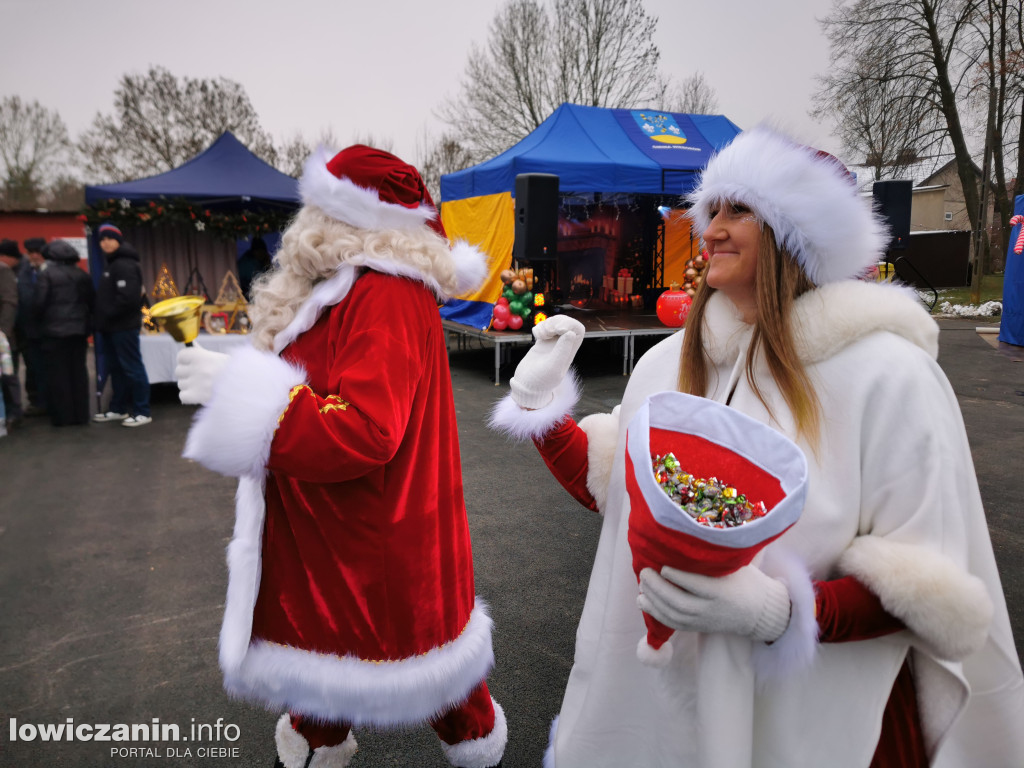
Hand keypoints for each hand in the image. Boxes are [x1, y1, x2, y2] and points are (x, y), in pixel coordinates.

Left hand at [175, 342, 229, 404]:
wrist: (245, 387)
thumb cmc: (231, 372)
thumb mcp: (218, 358)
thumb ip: (202, 353)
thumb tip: (191, 344)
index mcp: (201, 356)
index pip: (181, 356)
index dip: (186, 361)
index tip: (193, 364)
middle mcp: (198, 368)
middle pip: (179, 371)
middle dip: (188, 374)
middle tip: (201, 378)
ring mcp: (196, 383)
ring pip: (181, 384)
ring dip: (190, 386)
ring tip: (205, 387)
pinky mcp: (196, 396)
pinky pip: (183, 396)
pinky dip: (189, 397)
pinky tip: (199, 396)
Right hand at [509, 315, 584, 408]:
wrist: (526, 386)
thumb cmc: (540, 381)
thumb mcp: (553, 367)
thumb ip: (562, 350)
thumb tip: (570, 333)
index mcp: (570, 351)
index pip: (578, 329)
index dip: (570, 324)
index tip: (558, 330)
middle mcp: (563, 346)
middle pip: (566, 323)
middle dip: (557, 321)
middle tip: (548, 331)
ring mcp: (552, 343)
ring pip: (555, 323)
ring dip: (547, 324)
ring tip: (541, 335)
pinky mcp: (542, 343)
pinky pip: (544, 327)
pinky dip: (540, 326)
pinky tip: (536, 335)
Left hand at [637, 564, 791, 642]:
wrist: (757, 611)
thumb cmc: (744, 580)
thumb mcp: (735, 566)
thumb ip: (713, 557)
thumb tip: (687, 537)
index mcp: (723, 591)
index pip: (696, 585)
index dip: (676, 577)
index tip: (662, 566)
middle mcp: (711, 609)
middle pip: (679, 602)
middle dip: (658, 588)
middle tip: (645, 573)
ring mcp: (703, 621)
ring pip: (673, 615)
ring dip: (653, 600)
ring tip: (642, 585)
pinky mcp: (698, 627)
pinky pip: (673, 624)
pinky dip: (655, 614)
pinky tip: (643, 601)